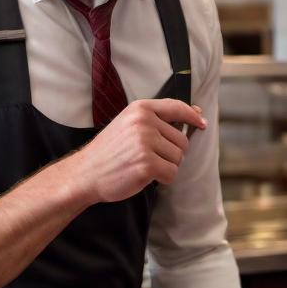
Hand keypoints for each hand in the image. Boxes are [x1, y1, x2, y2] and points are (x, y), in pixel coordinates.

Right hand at [64, 99, 205, 203]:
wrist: (85, 173)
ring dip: (166, 166)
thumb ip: (160, 117)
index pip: (177, 108)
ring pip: (178, 158)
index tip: (201, 123)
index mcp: (140, 109)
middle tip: (146, 157)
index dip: (192, 116)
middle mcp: (144, 122)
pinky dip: (163, 179)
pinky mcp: (146, 164)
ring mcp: (145, 143)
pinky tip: (144, 176)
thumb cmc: (110, 151)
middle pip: (182, 140)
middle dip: (170, 153)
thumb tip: (197, 112)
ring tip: (142, 165)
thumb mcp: (130, 123)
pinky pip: (172, 174)